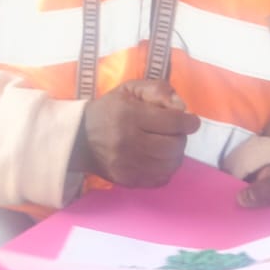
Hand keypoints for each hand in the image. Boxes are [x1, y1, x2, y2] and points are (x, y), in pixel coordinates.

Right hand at [73, 79, 200, 187]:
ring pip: (170, 164)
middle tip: (175, 132)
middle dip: (181, 137)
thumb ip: (158, 90)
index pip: (173, 122)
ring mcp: (127, 165)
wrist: (79, 138)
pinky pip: (160, 179)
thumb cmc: (109, 110)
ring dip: (175, 154)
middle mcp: (128, 142)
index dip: (189, 121)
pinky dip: (165, 169)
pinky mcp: (127, 181)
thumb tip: (182, 107)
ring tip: (167, 145)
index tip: (191, 121)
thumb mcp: (130, 89)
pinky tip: (158, 159)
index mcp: (129, 115)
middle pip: (174, 145)